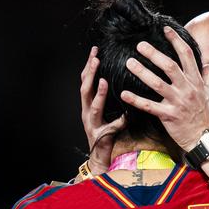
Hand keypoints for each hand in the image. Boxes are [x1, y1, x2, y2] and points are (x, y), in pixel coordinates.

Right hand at [80, 46, 125, 174]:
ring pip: (92, 106)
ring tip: (101, 80)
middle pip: (84, 89)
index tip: (95, 51)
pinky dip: (116, 122)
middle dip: (89, 73)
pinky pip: (109, 128)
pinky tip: (124, 117)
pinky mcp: (100, 136)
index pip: (86, 81)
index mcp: (88, 104)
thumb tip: (123, 83)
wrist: (99, 157)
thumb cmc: (105, 133)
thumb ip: (111, 99)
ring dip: (97, 93)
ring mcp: (91, 124)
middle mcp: (86, 112)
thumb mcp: (107, 110)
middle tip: (95, 58)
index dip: (89, 66)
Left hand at [120, 25, 208, 151]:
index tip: (166, 29)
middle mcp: (187, 89)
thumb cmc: (206, 116)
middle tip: (139, 45)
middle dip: (154, 54)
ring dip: (142, 72)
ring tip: (129, 63)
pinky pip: (150, 106)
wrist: (205, 139)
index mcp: (196, 81)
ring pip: (157, 83)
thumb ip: (206, 78)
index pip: (187, 55)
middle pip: (169, 66)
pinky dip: (136, 100)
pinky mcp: (169, 116)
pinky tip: (124, 94)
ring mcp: (178, 102)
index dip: (176, 40)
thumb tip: (207, 65)